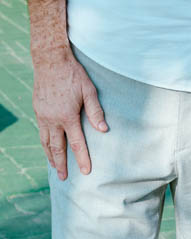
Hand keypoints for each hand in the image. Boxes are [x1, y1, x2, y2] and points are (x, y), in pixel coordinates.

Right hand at [32, 51, 107, 180]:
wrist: (50, 61)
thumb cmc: (73, 74)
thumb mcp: (89, 90)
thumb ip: (95, 111)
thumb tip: (104, 130)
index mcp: (68, 116)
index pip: (77, 143)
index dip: (82, 159)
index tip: (85, 172)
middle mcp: (53, 119)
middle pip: (57, 147)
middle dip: (61, 164)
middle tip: (64, 178)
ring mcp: (43, 116)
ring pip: (45, 142)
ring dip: (50, 156)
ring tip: (54, 167)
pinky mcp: (38, 110)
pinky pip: (41, 132)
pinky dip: (44, 143)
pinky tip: (48, 147)